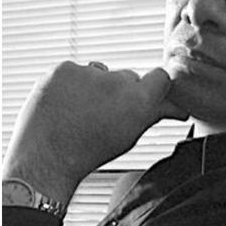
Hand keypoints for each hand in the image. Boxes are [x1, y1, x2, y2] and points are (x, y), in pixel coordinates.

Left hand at [2, 62, 188, 204]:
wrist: (46, 156)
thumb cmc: (89, 151)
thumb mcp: (131, 135)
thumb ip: (156, 115)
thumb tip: (179, 108)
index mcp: (139, 99)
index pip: (161, 76)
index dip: (154, 86)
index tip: (146, 95)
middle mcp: (116, 82)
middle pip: (128, 76)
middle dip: (121, 91)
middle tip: (106, 112)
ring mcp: (88, 72)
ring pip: (100, 72)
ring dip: (95, 85)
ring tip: (81, 110)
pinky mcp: (64, 68)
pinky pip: (75, 71)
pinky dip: (72, 83)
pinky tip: (66, 103)